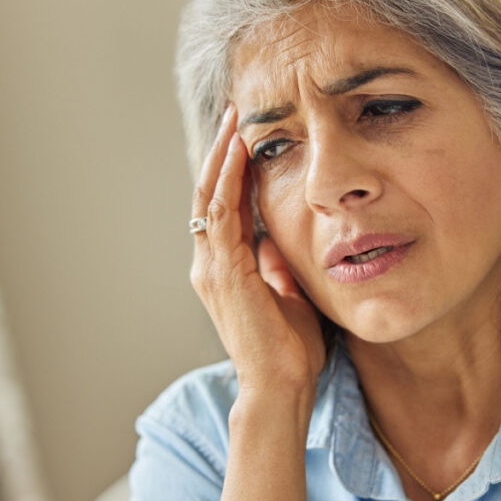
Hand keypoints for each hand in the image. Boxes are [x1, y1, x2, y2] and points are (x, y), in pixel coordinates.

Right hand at [190, 105, 325, 394]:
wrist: (281, 386)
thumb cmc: (290, 350)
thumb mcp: (289, 295)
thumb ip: (279, 268)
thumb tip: (277, 241)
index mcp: (224, 270)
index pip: (225, 208)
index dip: (233, 172)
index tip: (246, 137)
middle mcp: (210, 265)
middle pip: (210, 195)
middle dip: (222, 153)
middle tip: (234, 114)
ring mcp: (212, 268)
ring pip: (210, 198)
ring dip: (222, 157)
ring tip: (234, 121)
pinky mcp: (223, 272)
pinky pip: (221, 215)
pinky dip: (228, 181)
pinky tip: (239, 153)